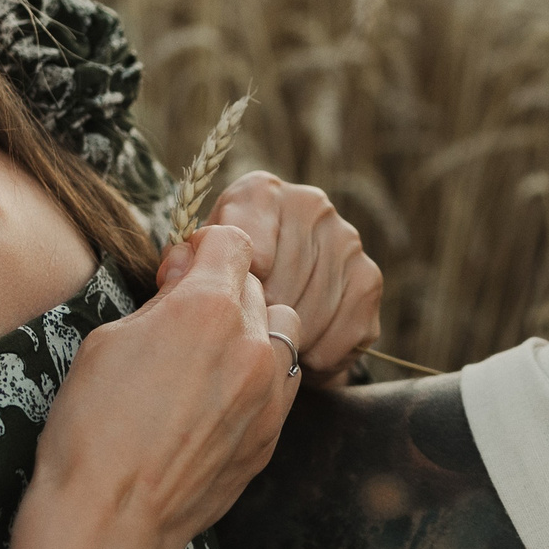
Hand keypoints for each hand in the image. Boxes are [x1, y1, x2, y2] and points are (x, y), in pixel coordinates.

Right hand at [0, 227, 301, 548]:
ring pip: (283, 331)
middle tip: (180, 326)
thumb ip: (161, 301)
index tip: (174, 278)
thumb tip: (186, 281)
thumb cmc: (90, 429)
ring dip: (254, 332)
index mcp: (207, 307)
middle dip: (223, 294)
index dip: (199, 255)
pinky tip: (220, 400)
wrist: (109, 520)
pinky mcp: (273, 434)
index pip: (231, 242)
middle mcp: (251, 343)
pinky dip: (262, 378)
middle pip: (256, 286)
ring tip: (211, 361)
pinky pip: (284, 382)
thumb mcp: (108, 340)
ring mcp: (270, 393)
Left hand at [170, 172, 382, 386]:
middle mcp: (310, 204)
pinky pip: (343, 335)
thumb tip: (179, 266)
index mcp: (259, 192)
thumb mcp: (192, 267)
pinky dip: (319, 356)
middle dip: (260, 323)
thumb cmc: (221, 282)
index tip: (226, 310)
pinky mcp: (368, 280)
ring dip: (289, 344)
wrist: (272, 296)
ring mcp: (346, 240)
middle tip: (246, 340)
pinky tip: (301, 352)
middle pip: (281, 286)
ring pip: (312, 314)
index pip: (247, 247)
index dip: (234, 291)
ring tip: (270, 347)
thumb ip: (183, 266)